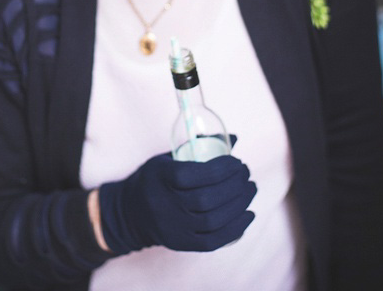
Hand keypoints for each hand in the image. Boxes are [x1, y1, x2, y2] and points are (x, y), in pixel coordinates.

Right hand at [98, 152, 255, 254]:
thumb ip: (198, 148)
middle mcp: (165, 205)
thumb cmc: (155, 179)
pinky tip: (248, 214)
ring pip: (213, 220)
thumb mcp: (167, 158)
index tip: (236, 162)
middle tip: (246, 174)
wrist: (131, 213)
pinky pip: (213, 241)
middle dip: (234, 185)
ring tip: (251, 189)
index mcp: (159, 178)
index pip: (192, 175)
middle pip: (206, 199)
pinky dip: (236, 228)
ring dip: (239, 204)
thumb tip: (236, 139)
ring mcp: (173, 228)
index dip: (221, 168)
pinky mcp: (181, 244)